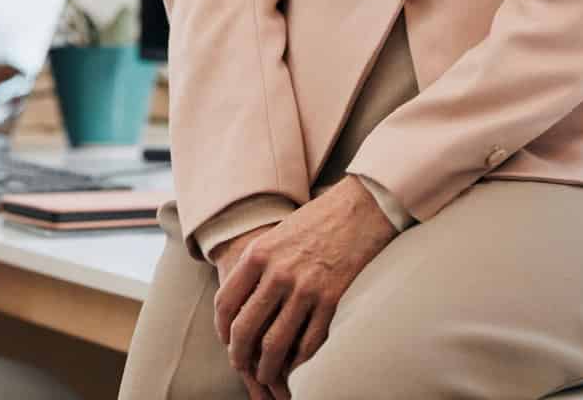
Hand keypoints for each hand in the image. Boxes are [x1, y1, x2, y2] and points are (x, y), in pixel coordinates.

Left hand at [214, 182, 396, 395]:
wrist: (360, 208)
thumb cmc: (316, 221)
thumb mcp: (275, 236)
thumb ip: (256, 266)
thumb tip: (240, 303)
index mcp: (257, 254)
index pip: (226, 303)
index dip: (222, 329)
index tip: (226, 340)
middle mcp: (277, 273)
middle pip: (245, 328)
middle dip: (239, 355)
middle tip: (241, 366)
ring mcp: (305, 289)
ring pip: (275, 343)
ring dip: (267, 366)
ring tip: (266, 375)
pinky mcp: (332, 301)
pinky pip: (308, 343)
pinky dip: (299, 362)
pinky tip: (295, 367)